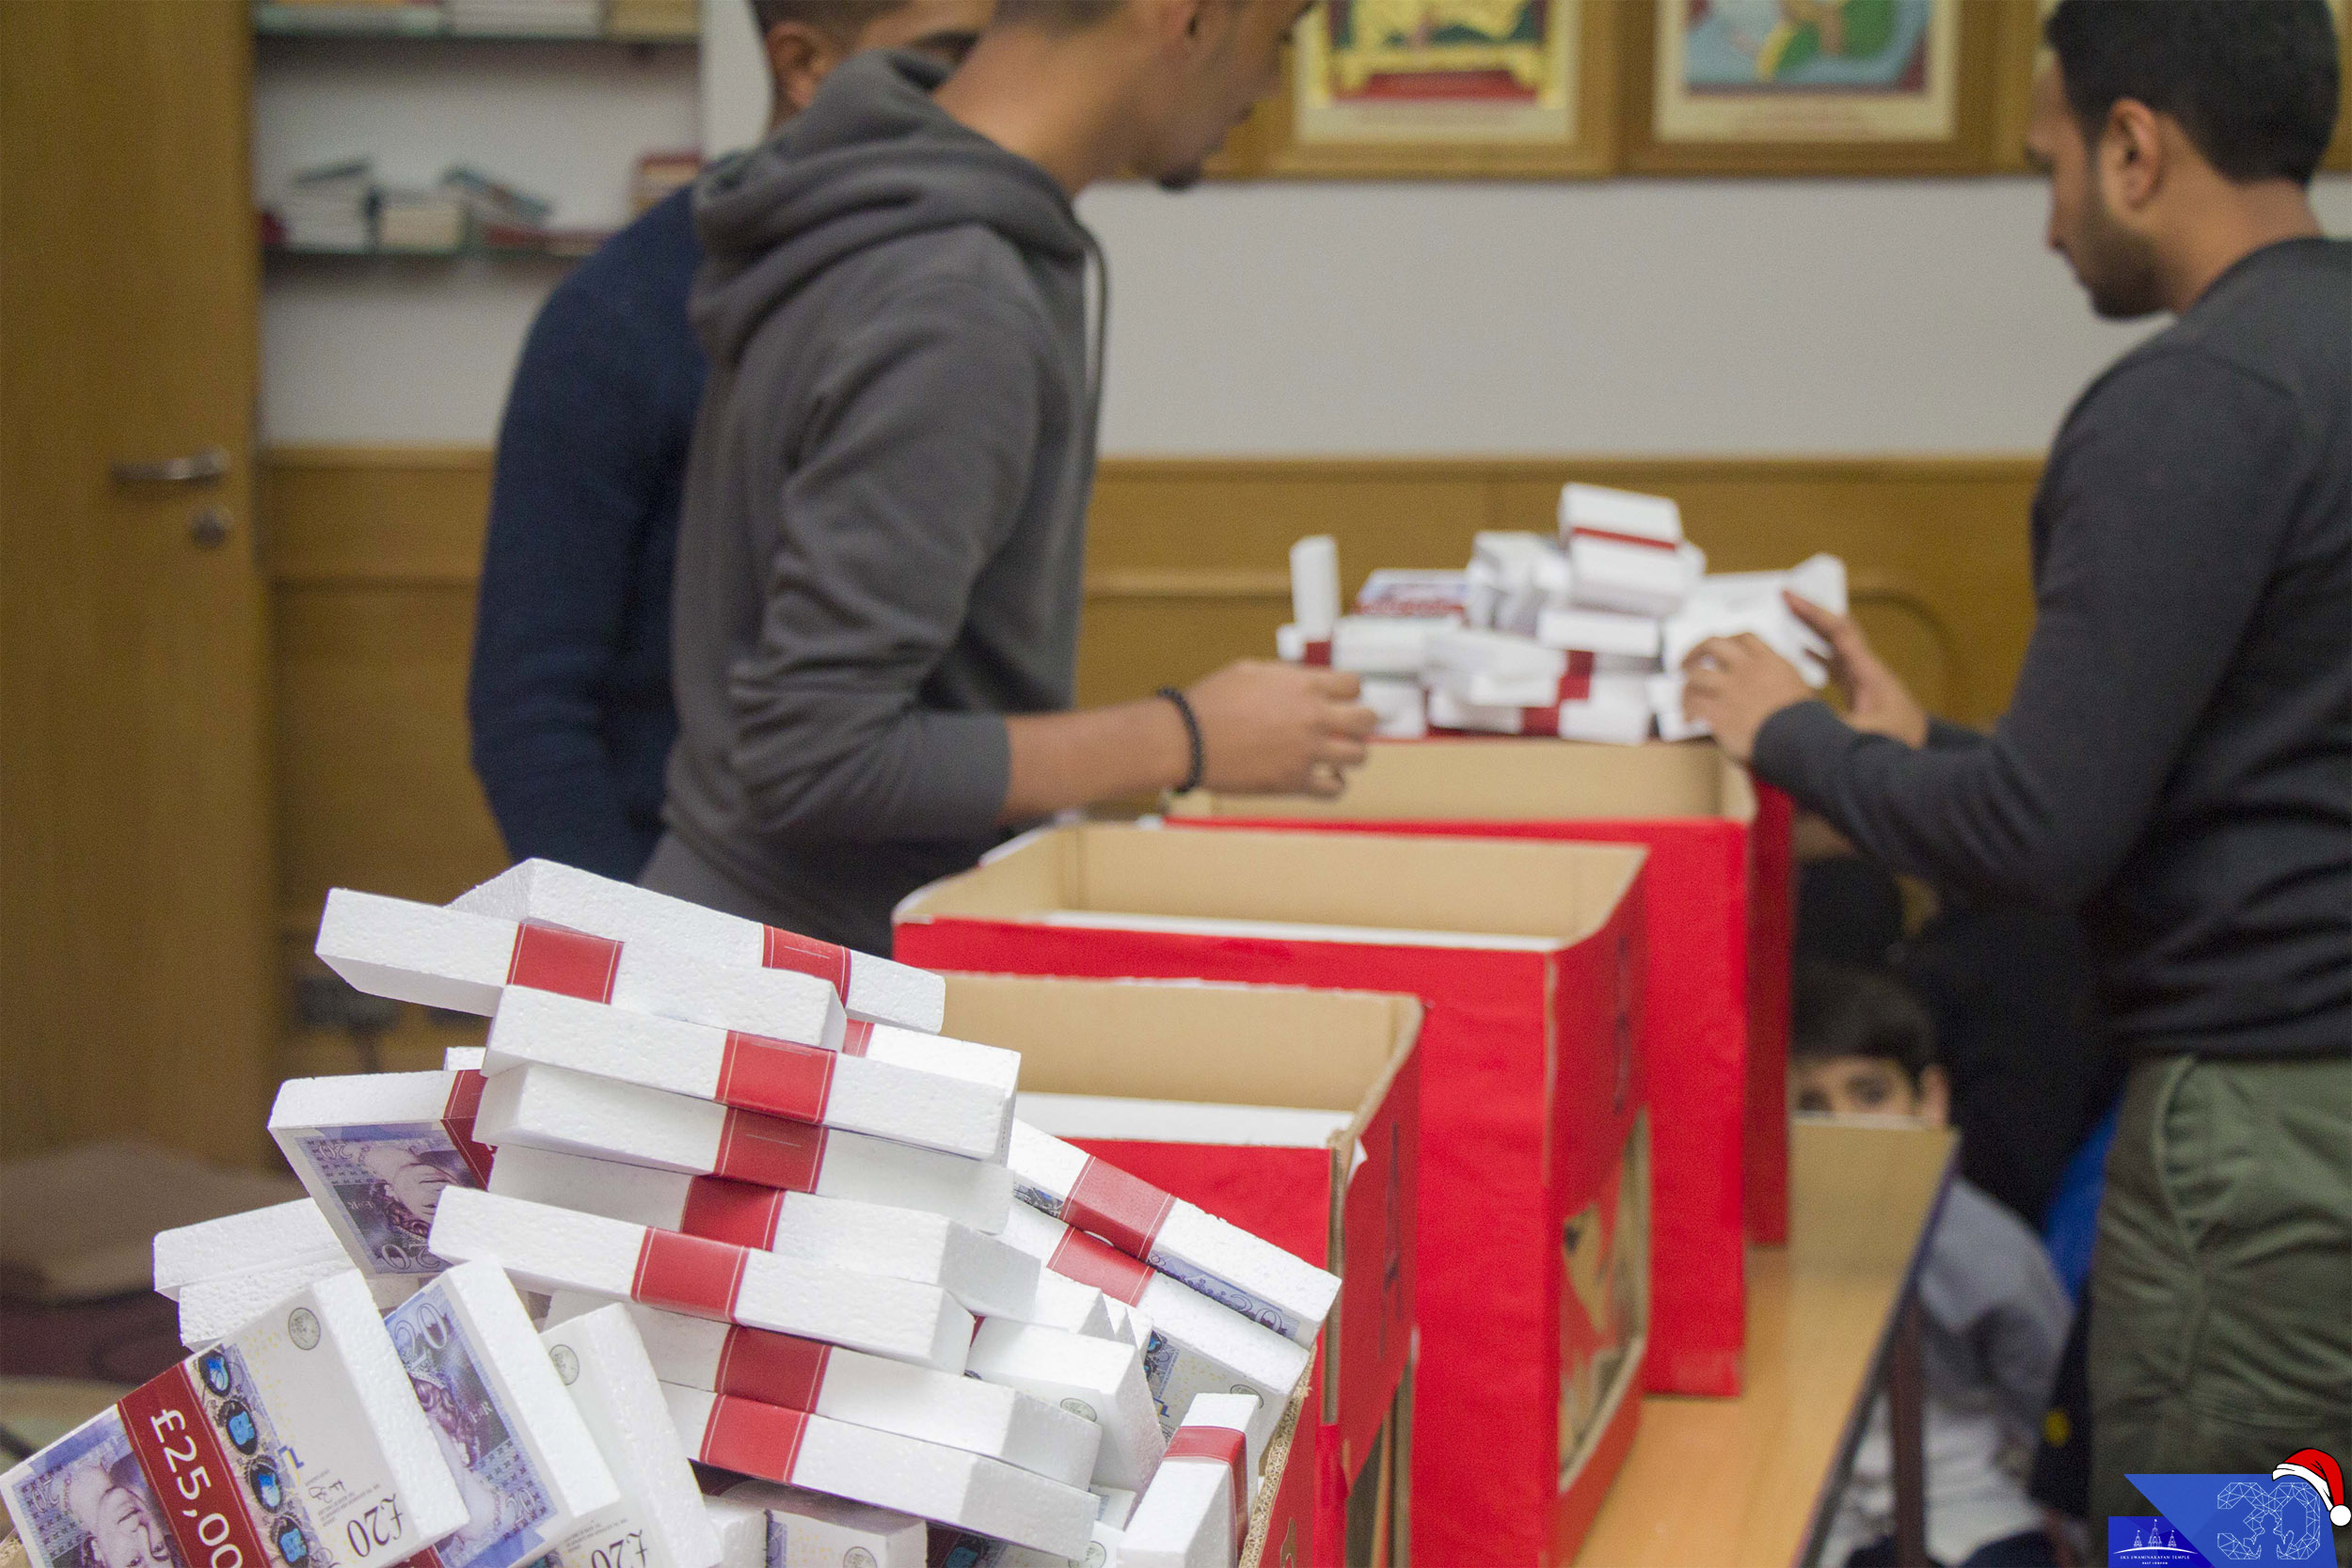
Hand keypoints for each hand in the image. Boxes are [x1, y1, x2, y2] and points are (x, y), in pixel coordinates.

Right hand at [1186, 659, 1375, 797]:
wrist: (1187, 739)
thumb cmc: (1212, 701)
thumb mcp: (1251, 670)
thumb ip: (1287, 676)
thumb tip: (1304, 680)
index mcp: (1304, 685)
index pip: (1355, 684)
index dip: (1349, 691)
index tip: (1340, 699)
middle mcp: (1313, 717)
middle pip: (1368, 719)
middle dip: (1361, 722)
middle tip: (1348, 727)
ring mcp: (1307, 751)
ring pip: (1359, 756)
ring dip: (1350, 754)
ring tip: (1336, 754)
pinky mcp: (1294, 781)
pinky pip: (1336, 788)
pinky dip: (1335, 784)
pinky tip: (1325, 778)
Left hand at [1681, 634, 1812, 764]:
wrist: (1800, 741)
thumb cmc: (1805, 721)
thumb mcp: (1797, 687)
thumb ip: (1777, 678)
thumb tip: (1765, 680)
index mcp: (1769, 661)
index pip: (1744, 637)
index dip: (1728, 641)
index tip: (1719, 651)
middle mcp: (1747, 669)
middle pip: (1713, 644)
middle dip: (1695, 651)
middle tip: (1686, 663)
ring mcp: (1731, 689)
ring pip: (1697, 674)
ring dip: (1687, 686)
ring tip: (1686, 696)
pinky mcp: (1719, 712)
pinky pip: (1693, 704)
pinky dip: (1687, 711)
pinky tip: (1689, 720)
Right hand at [1784, 592, 1927, 747]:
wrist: (1921, 766)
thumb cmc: (1897, 749)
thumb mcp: (1864, 739)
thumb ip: (1832, 728)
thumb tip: (1797, 719)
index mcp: (1868, 674)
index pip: (1840, 632)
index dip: (1814, 613)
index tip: (1789, 596)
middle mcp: (1866, 670)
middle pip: (1837, 631)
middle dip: (1811, 613)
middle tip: (1784, 597)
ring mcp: (1864, 681)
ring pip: (1835, 646)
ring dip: (1812, 631)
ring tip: (1787, 617)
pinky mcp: (1860, 694)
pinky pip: (1835, 665)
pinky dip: (1816, 654)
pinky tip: (1800, 652)